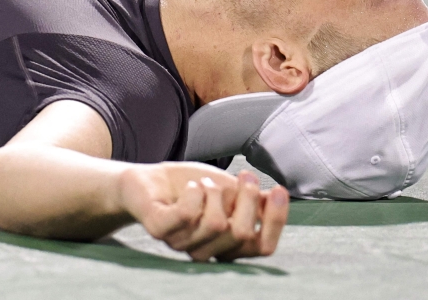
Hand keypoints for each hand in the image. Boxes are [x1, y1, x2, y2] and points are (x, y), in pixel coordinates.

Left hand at [118, 162, 288, 260]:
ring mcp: (181, 243)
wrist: (148, 180)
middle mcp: (206, 251)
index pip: (262, 247)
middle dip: (247, 197)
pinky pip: (187, 214)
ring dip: (214, 191)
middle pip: (242, 233)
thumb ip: (253, 201)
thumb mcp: (230, 191)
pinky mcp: (159, 229)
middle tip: (243, 175)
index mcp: (227, 245)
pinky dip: (195, 193)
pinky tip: (191, 186)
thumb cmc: (192, 188)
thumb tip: (279, 198)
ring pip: (216, 223)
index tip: (278, 190)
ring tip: (203, 182)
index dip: (275, 220)